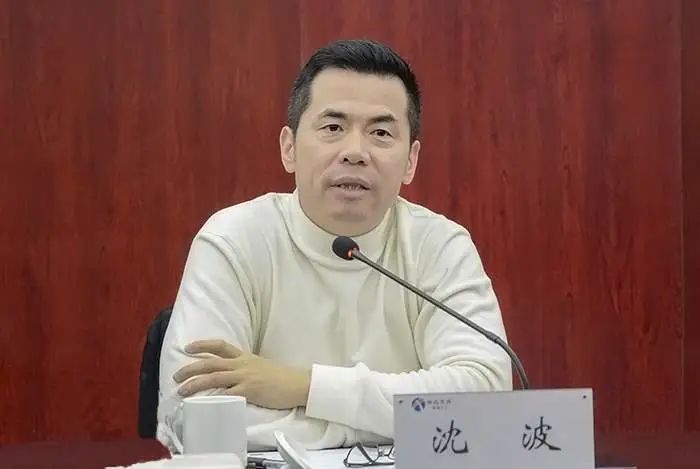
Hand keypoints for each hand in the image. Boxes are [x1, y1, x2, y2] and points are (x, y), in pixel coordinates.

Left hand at [173, 340, 310, 409]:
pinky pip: (227, 393)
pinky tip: (203, 402)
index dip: (202, 345)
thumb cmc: (280, 377)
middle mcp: (242, 364)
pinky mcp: (249, 391)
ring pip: (214, 377)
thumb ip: (245, 367)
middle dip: (191, 368)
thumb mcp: (260, 366)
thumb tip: (231, 373)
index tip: (188, 347)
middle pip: (211, 362)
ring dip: (195, 383)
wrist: (297, 383)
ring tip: (181, 390)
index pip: (220, 345)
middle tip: (176, 375)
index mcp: (244, 356)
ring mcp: (245, 377)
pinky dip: (214, 397)